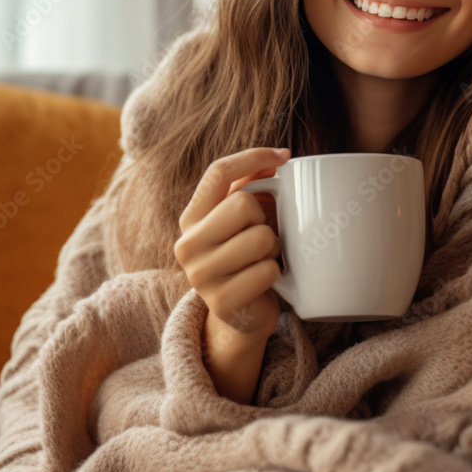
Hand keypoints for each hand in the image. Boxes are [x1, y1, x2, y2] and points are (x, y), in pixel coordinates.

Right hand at [174, 147, 289, 342]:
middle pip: (243, 204)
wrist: (243, 315)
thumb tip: (274, 162)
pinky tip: (263, 282)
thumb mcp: (242, 220)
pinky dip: (275, 274)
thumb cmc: (246, 259)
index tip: (284, 156)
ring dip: (272, 249)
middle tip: (262, 237)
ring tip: (262, 260)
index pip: (218, 172)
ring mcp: (200, 276)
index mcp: (191, 218)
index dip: (253, 157)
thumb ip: (249, 187)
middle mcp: (187, 244)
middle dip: (264, 219)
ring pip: (260, 238)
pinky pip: (267, 271)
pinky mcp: (220, 302)